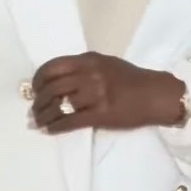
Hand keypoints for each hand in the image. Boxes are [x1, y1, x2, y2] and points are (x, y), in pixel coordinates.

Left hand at [31, 52, 185, 133]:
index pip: (53, 67)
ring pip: (59, 105)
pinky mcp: (101, 114)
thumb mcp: (105, 64)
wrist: (156, 94)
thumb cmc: (131, 79)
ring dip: (44, 115)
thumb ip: (83, 68)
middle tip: (34, 109)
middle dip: (38, 101)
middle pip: (52, 87)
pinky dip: (56, 126)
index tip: (35, 89)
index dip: (38, 79)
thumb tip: (57, 81)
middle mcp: (89, 74)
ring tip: (39, 121)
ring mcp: (95, 94)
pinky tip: (50, 130)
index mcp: (88, 60)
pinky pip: (71, 121)